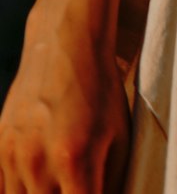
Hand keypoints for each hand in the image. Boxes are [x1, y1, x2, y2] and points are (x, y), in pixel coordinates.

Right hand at [0, 8, 131, 193]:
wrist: (67, 44)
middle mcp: (38, 161)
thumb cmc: (100, 89)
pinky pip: (2, 187)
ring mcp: (12, 154)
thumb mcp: (119, 135)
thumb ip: (112, 181)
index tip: (91, 193)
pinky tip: (35, 183)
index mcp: (74, 160)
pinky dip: (18, 189)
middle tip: (75, 185)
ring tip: (57, 183)